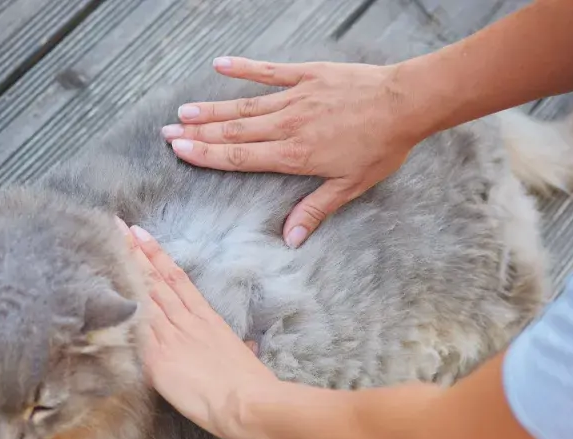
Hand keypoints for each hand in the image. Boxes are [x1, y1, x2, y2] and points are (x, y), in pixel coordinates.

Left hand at [116, 218, 277, 438]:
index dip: (158, 255)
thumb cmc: (252, 384)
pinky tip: (106, 293)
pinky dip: (121, 309)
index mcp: (208, 319)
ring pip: (144, 296)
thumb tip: (247, 349)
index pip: (178, 279)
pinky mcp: (157, 358)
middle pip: (156, 279)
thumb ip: (241, 349)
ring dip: (126, 271)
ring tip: (110, 247)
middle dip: (135, 252)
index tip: (142, 235)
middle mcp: (186, 321)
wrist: (246, 401)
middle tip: (117, 228)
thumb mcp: (246, 359)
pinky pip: (134, 329)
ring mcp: (170, 337)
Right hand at [161, 56, 428, 247]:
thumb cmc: (381, 146)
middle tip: (167, 132)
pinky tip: (221, 65)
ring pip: (245, 105)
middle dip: (198, 133)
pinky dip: (245, 68)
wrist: (405, 103)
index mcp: (294, 155)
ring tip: (184, 110)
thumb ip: (315, 209)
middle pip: (234, 131)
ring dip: (213, 109)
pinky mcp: (308, 75)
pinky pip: (270, 71)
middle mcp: (287, 125)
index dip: (206, 155)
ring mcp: (296, 97)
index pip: (240, 157)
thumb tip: (290, 239)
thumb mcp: (350, 185)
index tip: (180, 150)